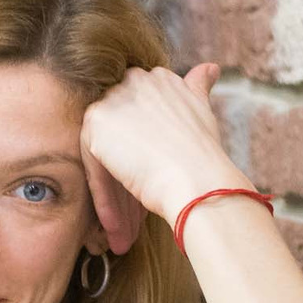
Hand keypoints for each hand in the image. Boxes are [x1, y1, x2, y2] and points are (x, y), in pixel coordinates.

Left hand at [78, 63, 246, 253]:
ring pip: (106, 159)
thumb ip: (196, 89)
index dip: (143, 160)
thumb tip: (209, 69)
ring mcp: (113, 100)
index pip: (138, 124)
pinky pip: (94, 170)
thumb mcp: (202, 113)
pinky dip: (104, 202)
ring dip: (116, 201)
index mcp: (159, 78)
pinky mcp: (95, 124)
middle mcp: (135, 80)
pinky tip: (116, 229)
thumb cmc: (205, 158)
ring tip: (126, 233)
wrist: (200, 180)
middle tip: (133, 222)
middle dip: (126, 184)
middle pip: (120, 142)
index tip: (150, 189)